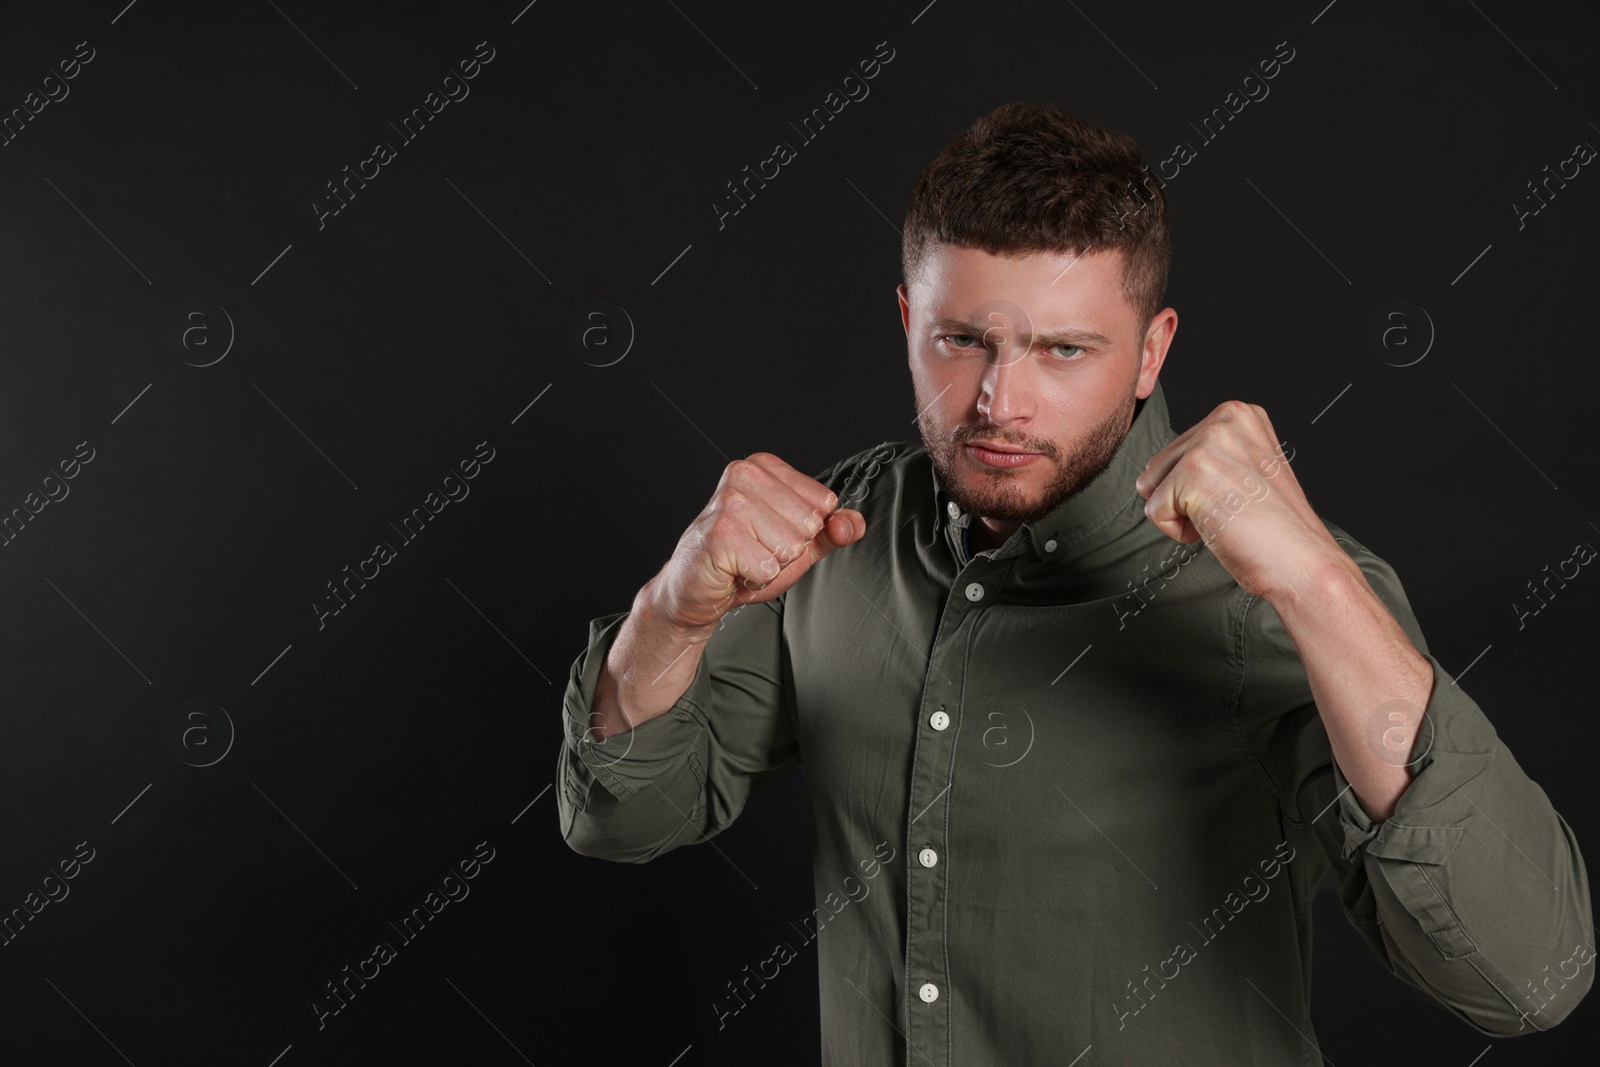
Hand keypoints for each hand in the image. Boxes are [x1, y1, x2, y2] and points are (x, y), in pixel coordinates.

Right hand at [653, 452, 865, 630]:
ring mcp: (731, 502)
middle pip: (809, 525)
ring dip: (771, 564)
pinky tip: (734, 569)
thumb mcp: (798, 542)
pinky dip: (756, 578)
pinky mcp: (720, 533)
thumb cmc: (744, 560)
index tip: (773, 533)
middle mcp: (746, 474)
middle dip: (788, 550)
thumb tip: (852, 524)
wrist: (696, 589)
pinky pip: (768, 567)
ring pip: (790, 547)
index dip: (805, 531)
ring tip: (745, 558)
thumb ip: (831, 531)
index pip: (824, 503)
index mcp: (766, 466)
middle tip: (756, 549)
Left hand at [1133, 400, 1339, 599]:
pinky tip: (1219, 527)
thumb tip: (1156, 472)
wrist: (1301, 561)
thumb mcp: (1245, 469)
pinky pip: (1153, 511)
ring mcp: (1208, 442)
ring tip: (1225, 516)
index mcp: (1238, 414)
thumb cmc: (1273, 528)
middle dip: (1184, 498)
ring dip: (1180, 513)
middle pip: (1158, 465)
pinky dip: (1178, 531)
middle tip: (1232, 510)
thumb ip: (1211, 456)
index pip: (1177, 451)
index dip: (1196, 487)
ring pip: (1151, 486)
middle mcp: (1224, 419)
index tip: (1238, 496)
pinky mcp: (1193, 471)